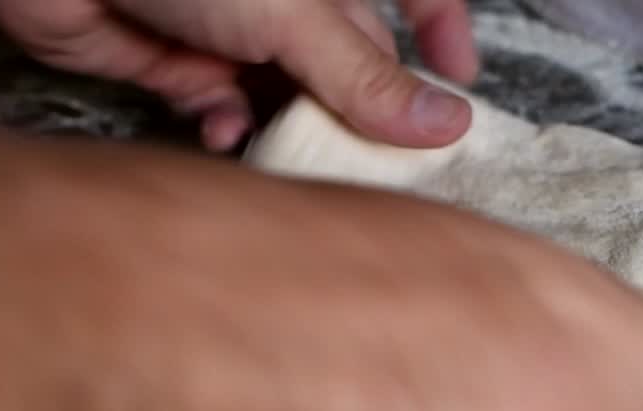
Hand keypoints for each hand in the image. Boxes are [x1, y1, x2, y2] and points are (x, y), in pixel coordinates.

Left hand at [0, 0, 478, 150]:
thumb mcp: (294, 15)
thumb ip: (366, 77)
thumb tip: (447, 122)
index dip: (442, 26)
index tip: (462, 78)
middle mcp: (285, 3)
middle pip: (347, 67)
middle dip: (355, 115)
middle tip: (368, 162)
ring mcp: (233, 34)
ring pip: (287, 101)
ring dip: (290, 132)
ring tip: (288, 150)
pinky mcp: (180, 66)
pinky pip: (224, 111)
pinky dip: (227, 129)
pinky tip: (221, 132)